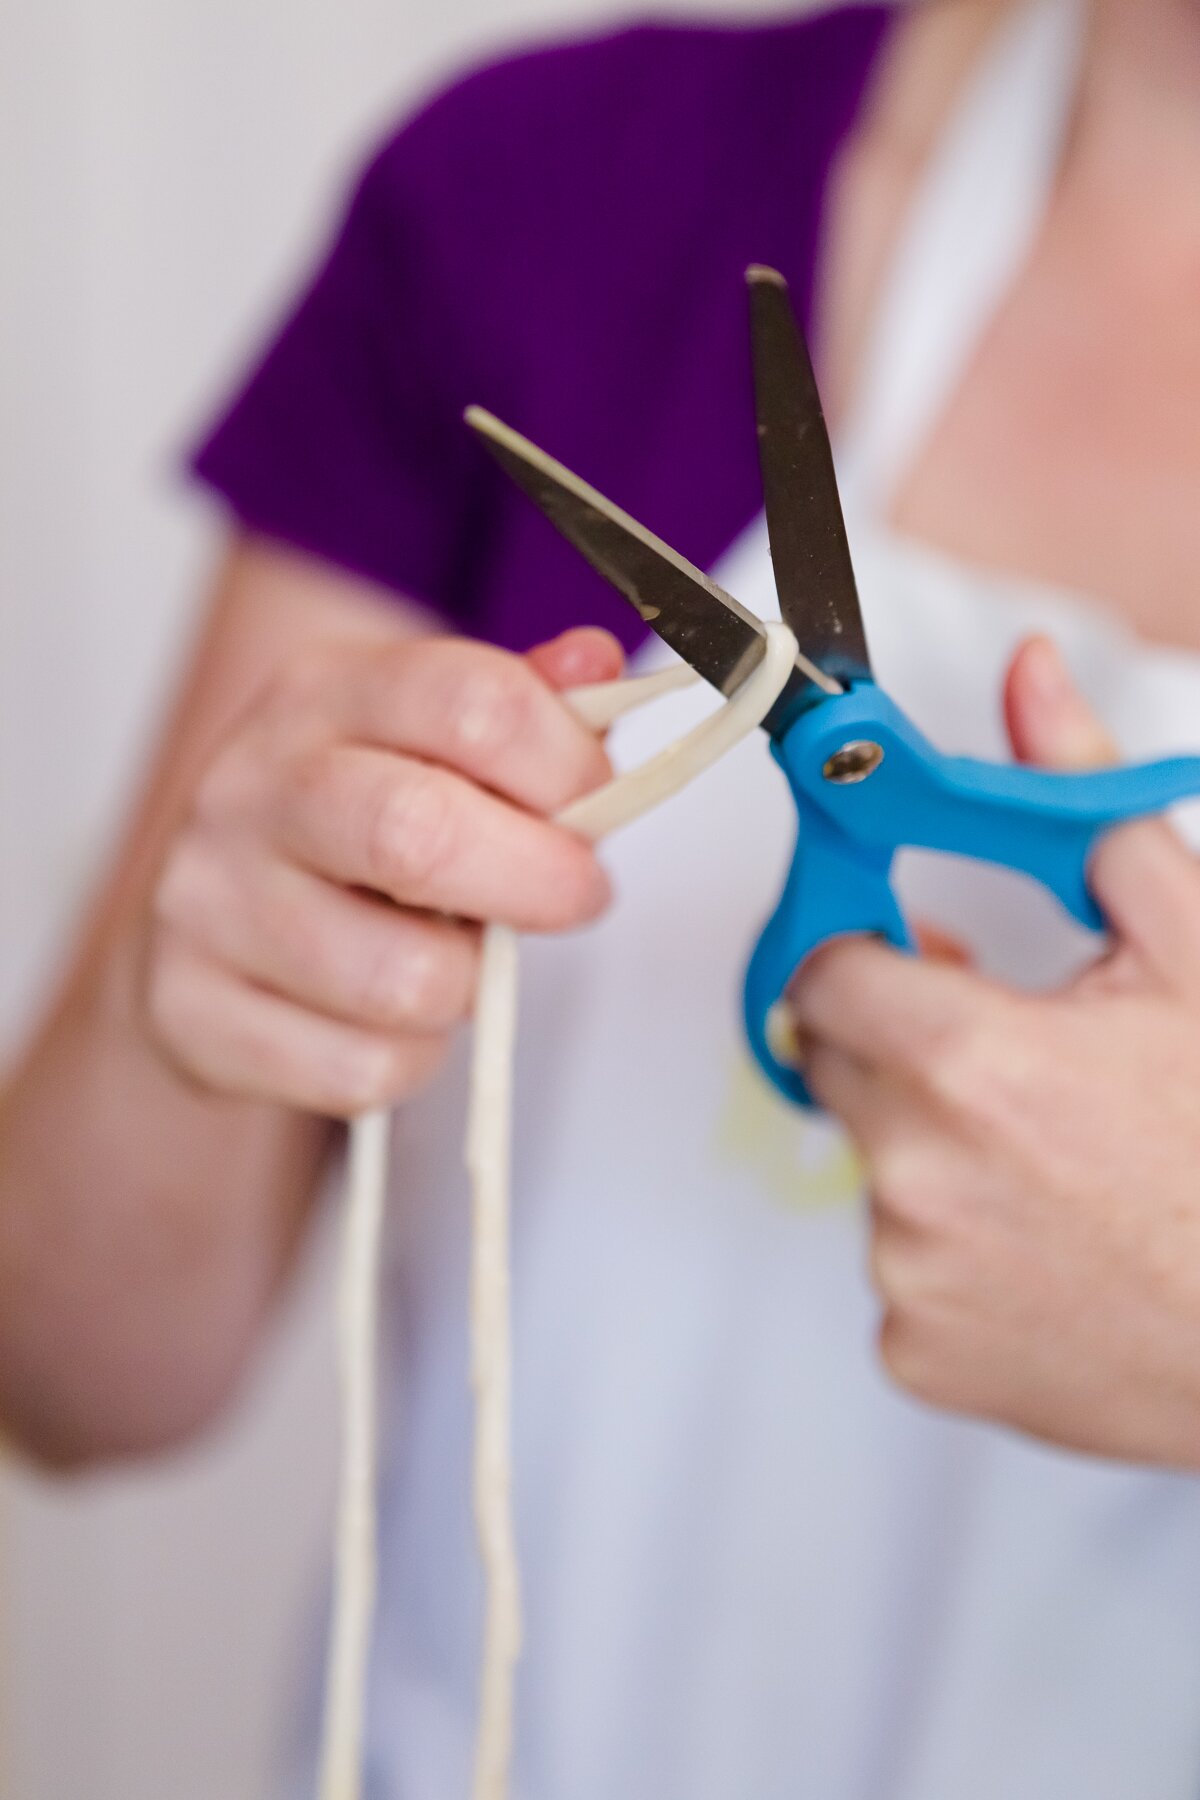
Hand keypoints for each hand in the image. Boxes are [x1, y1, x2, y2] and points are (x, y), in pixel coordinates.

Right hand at [145, 627, 620, 1115]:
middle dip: (536, 881)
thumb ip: (519, 706)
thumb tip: (596, 660)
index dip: (565, 763)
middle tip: (577, 897)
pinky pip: (363, 1069)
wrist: (203, 927)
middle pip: (418, 833)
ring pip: (404, 979)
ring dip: (468, 986)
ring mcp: (206, 902)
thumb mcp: (425, 739)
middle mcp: (248, 786)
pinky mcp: (194, 1013)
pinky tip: (386, 1020)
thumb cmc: (352, 829)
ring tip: (455, 960)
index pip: (470, 703)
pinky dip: (410, 1060)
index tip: (595, 803)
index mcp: (321, 694)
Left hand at [788, 636, 1199, 1466]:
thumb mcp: (1188, 948)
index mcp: (965, 1057)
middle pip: (842, 1063)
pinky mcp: (919, 1351)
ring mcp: (909, 1269)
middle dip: (909, 1045)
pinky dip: (953, 1257)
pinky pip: (900, 1272)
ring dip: (939, 1153)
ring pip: (876, 1169)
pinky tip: (1050, 1252)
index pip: (824, 968)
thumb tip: (1026, 678)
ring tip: (1060, 1171)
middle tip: (1016, 1063)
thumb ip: (1082, 803)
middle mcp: (915, 1168)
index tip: (918, 958)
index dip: (871, 953)